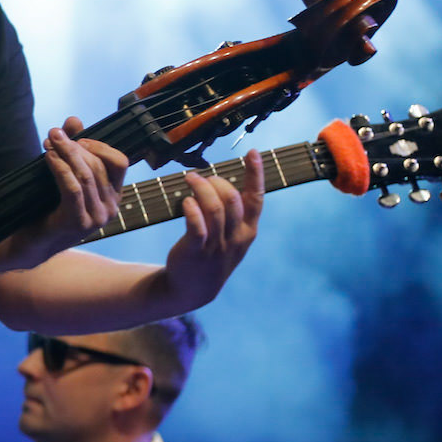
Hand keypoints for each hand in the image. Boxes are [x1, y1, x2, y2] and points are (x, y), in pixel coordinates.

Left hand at [32, 117, 129, 253]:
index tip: (76, 139)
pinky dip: (60, 168)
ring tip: (49, 141)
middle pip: (98, 165)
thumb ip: (72, 147)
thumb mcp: (63, 173)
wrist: (31, 242)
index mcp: (114, 196)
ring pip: (86, 175)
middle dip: (75, 145)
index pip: (120, 162)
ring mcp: (96, 218)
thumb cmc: (48, 206)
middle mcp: (111, 209)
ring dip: (66, 153)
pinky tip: (47, 157)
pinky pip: (73, 188)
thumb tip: (74, 119)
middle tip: (54, 134)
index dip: (99, 145)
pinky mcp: (78, 223)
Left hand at [163, 148, 264, 308]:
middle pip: (232, 199)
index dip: (255, 174)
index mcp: (248, 231)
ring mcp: (216, 245)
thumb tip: (225, 182)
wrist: (193, 289)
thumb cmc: (212, 255)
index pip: (256, 199)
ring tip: (190, 179)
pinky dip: (192, 208)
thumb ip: (234, 213)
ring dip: (201, 188)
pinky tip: (185, 201)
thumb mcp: (232, 237)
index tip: (252, 152)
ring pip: (214, 208)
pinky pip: (197, 225)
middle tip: (201, 177)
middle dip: (217, 181)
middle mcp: (235, 237)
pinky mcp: (196, 250)